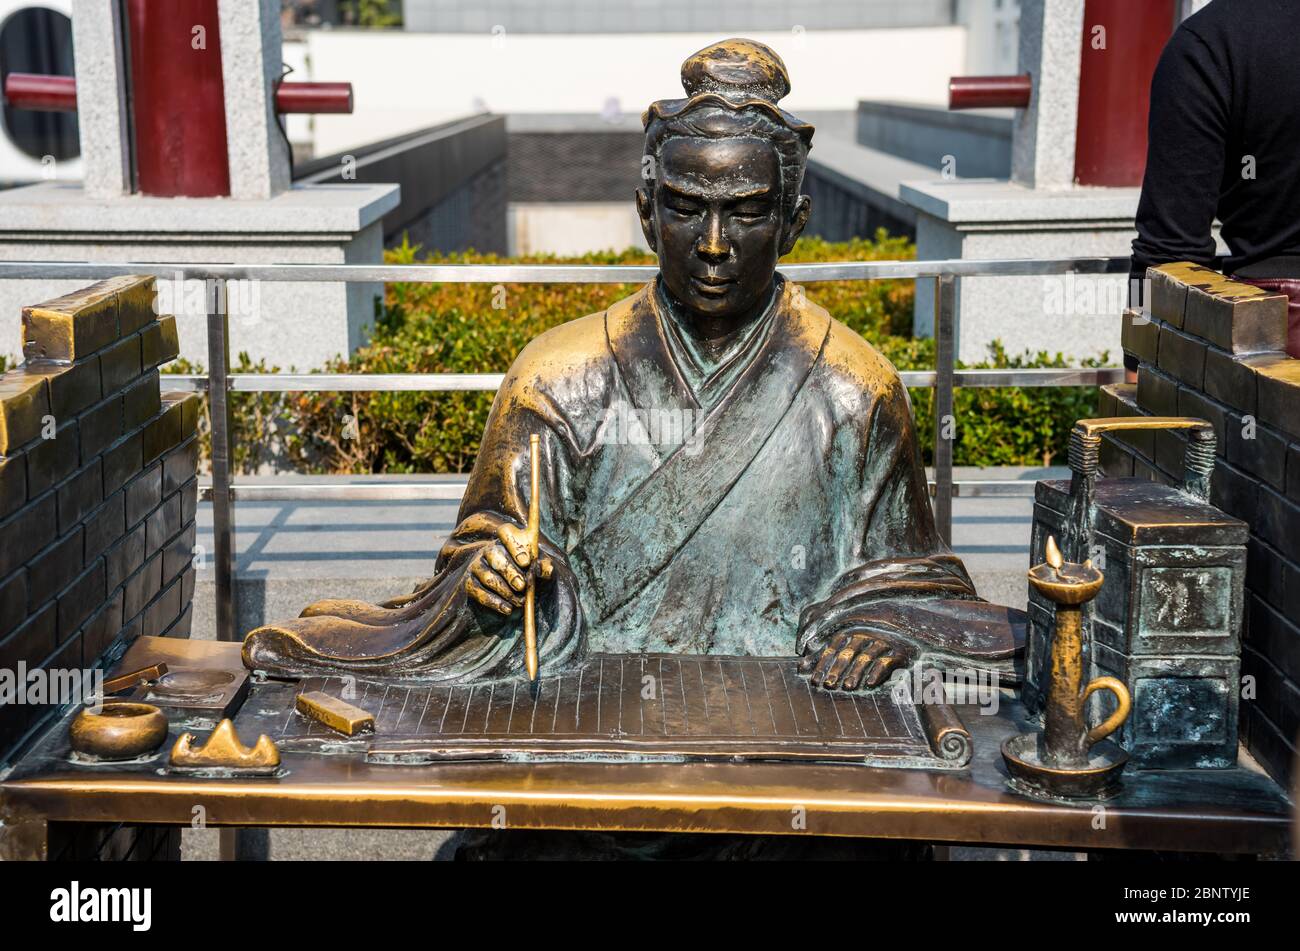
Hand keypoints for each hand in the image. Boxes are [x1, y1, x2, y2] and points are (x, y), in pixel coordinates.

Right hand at [464, 522, 553, 615]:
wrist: (505, 585)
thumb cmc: (523, 569)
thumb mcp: (535, 564)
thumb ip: (542, 565)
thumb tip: (547, 571)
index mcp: (505, 540)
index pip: (505, 532)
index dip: (514, 546)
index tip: (526, 562)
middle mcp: (488, 550)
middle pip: (495, 556)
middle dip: (510, 572)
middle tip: (522, 586)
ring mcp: (476, 566)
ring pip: (488, 577)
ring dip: (505, 591)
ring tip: (520, 601)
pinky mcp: (469, 583)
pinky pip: (479, 593)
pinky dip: (494, 602)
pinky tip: (508, 609)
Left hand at [799, 632, 914, 690]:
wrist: (907, 632)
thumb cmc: (868, 643)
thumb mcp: (846, 644)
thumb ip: (823, 653)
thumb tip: (800, 666)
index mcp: (850, 632)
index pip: (832, 647)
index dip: (821, 663)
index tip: (813, 680)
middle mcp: (865, 635)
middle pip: (847, 653)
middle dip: (836, 669)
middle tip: (827, 685)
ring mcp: (882, 642)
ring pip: (865, 657)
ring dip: (855, 672)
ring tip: (846, 687)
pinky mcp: (899, 652)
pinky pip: (887, 661)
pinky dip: (877, 672)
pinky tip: (869, 684)